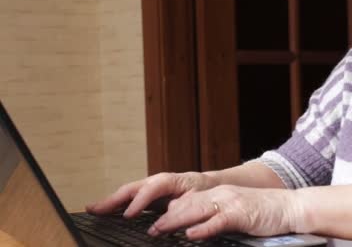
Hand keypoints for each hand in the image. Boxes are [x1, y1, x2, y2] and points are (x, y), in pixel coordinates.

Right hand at [86, 172, 218, 217]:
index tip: (127, 215)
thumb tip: (163, 221)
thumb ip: (180, 209)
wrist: (209, 184)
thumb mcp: (196, 200)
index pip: (150, 189)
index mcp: (169, 180)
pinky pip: (130, 197)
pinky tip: (106, 210)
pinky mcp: (149, 194)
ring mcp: (151, 186)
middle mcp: (156, 181)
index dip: (138, 202)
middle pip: (131, 188)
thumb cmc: (203, 192)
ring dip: (110, 201)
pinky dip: (117, 203)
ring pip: (127, 192)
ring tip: (93, 209)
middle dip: (113, 199)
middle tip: (94, 209)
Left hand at [147, 185, 301, 239]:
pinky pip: (219, 220)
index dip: (168, 211)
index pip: (187, 200)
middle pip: (187, 204)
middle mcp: (221, 194)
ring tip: (159, 229)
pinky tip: (192, 234)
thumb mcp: (234, 211)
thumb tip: (191, 225)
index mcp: (218, 193)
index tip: (153, 222)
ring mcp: (231, 202)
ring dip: (176, 220)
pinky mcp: (242, 213)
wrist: (289, 207)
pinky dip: (204, 227)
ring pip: (197, 209)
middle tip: (150, 228)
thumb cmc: (263, 212)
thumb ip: (213, 214)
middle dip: (166, 217)